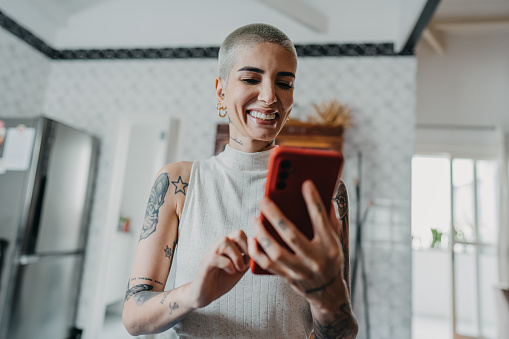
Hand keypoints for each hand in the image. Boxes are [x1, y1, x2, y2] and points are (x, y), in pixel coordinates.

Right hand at [188, 230, 248, 308]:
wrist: (204, 294)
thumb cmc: (221, 281)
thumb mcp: (239, 269)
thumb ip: (248, 259)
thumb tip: (259, 251)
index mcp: (227, 246)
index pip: (241, 233)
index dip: (250, 245)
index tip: (249, 260)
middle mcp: (218, 246)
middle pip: (237, 233)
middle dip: (246, 249)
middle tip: (245, 263)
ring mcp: (211, 253)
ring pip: (226, 242)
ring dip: (237, 257)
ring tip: (238, 269)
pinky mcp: (205, 263)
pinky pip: (218, 258)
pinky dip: (229, 266)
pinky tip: (230, 272)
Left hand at [248, 180, 344, 304]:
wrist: (328, 292)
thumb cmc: (331, 258)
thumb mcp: (336, 239)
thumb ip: (330, 218)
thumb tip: (327, 193)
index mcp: (330, 246)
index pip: (321, 220)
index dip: (313, 201)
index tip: (305, 183)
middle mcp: (315, 259)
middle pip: (292, 235)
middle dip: (276, 216)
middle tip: (263, 200)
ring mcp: (300, 270)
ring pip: (277, 252)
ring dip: (263, 234)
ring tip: (254, 218)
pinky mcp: (288, 277)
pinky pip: (268, 265)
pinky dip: (257, 252)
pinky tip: (252, 239)